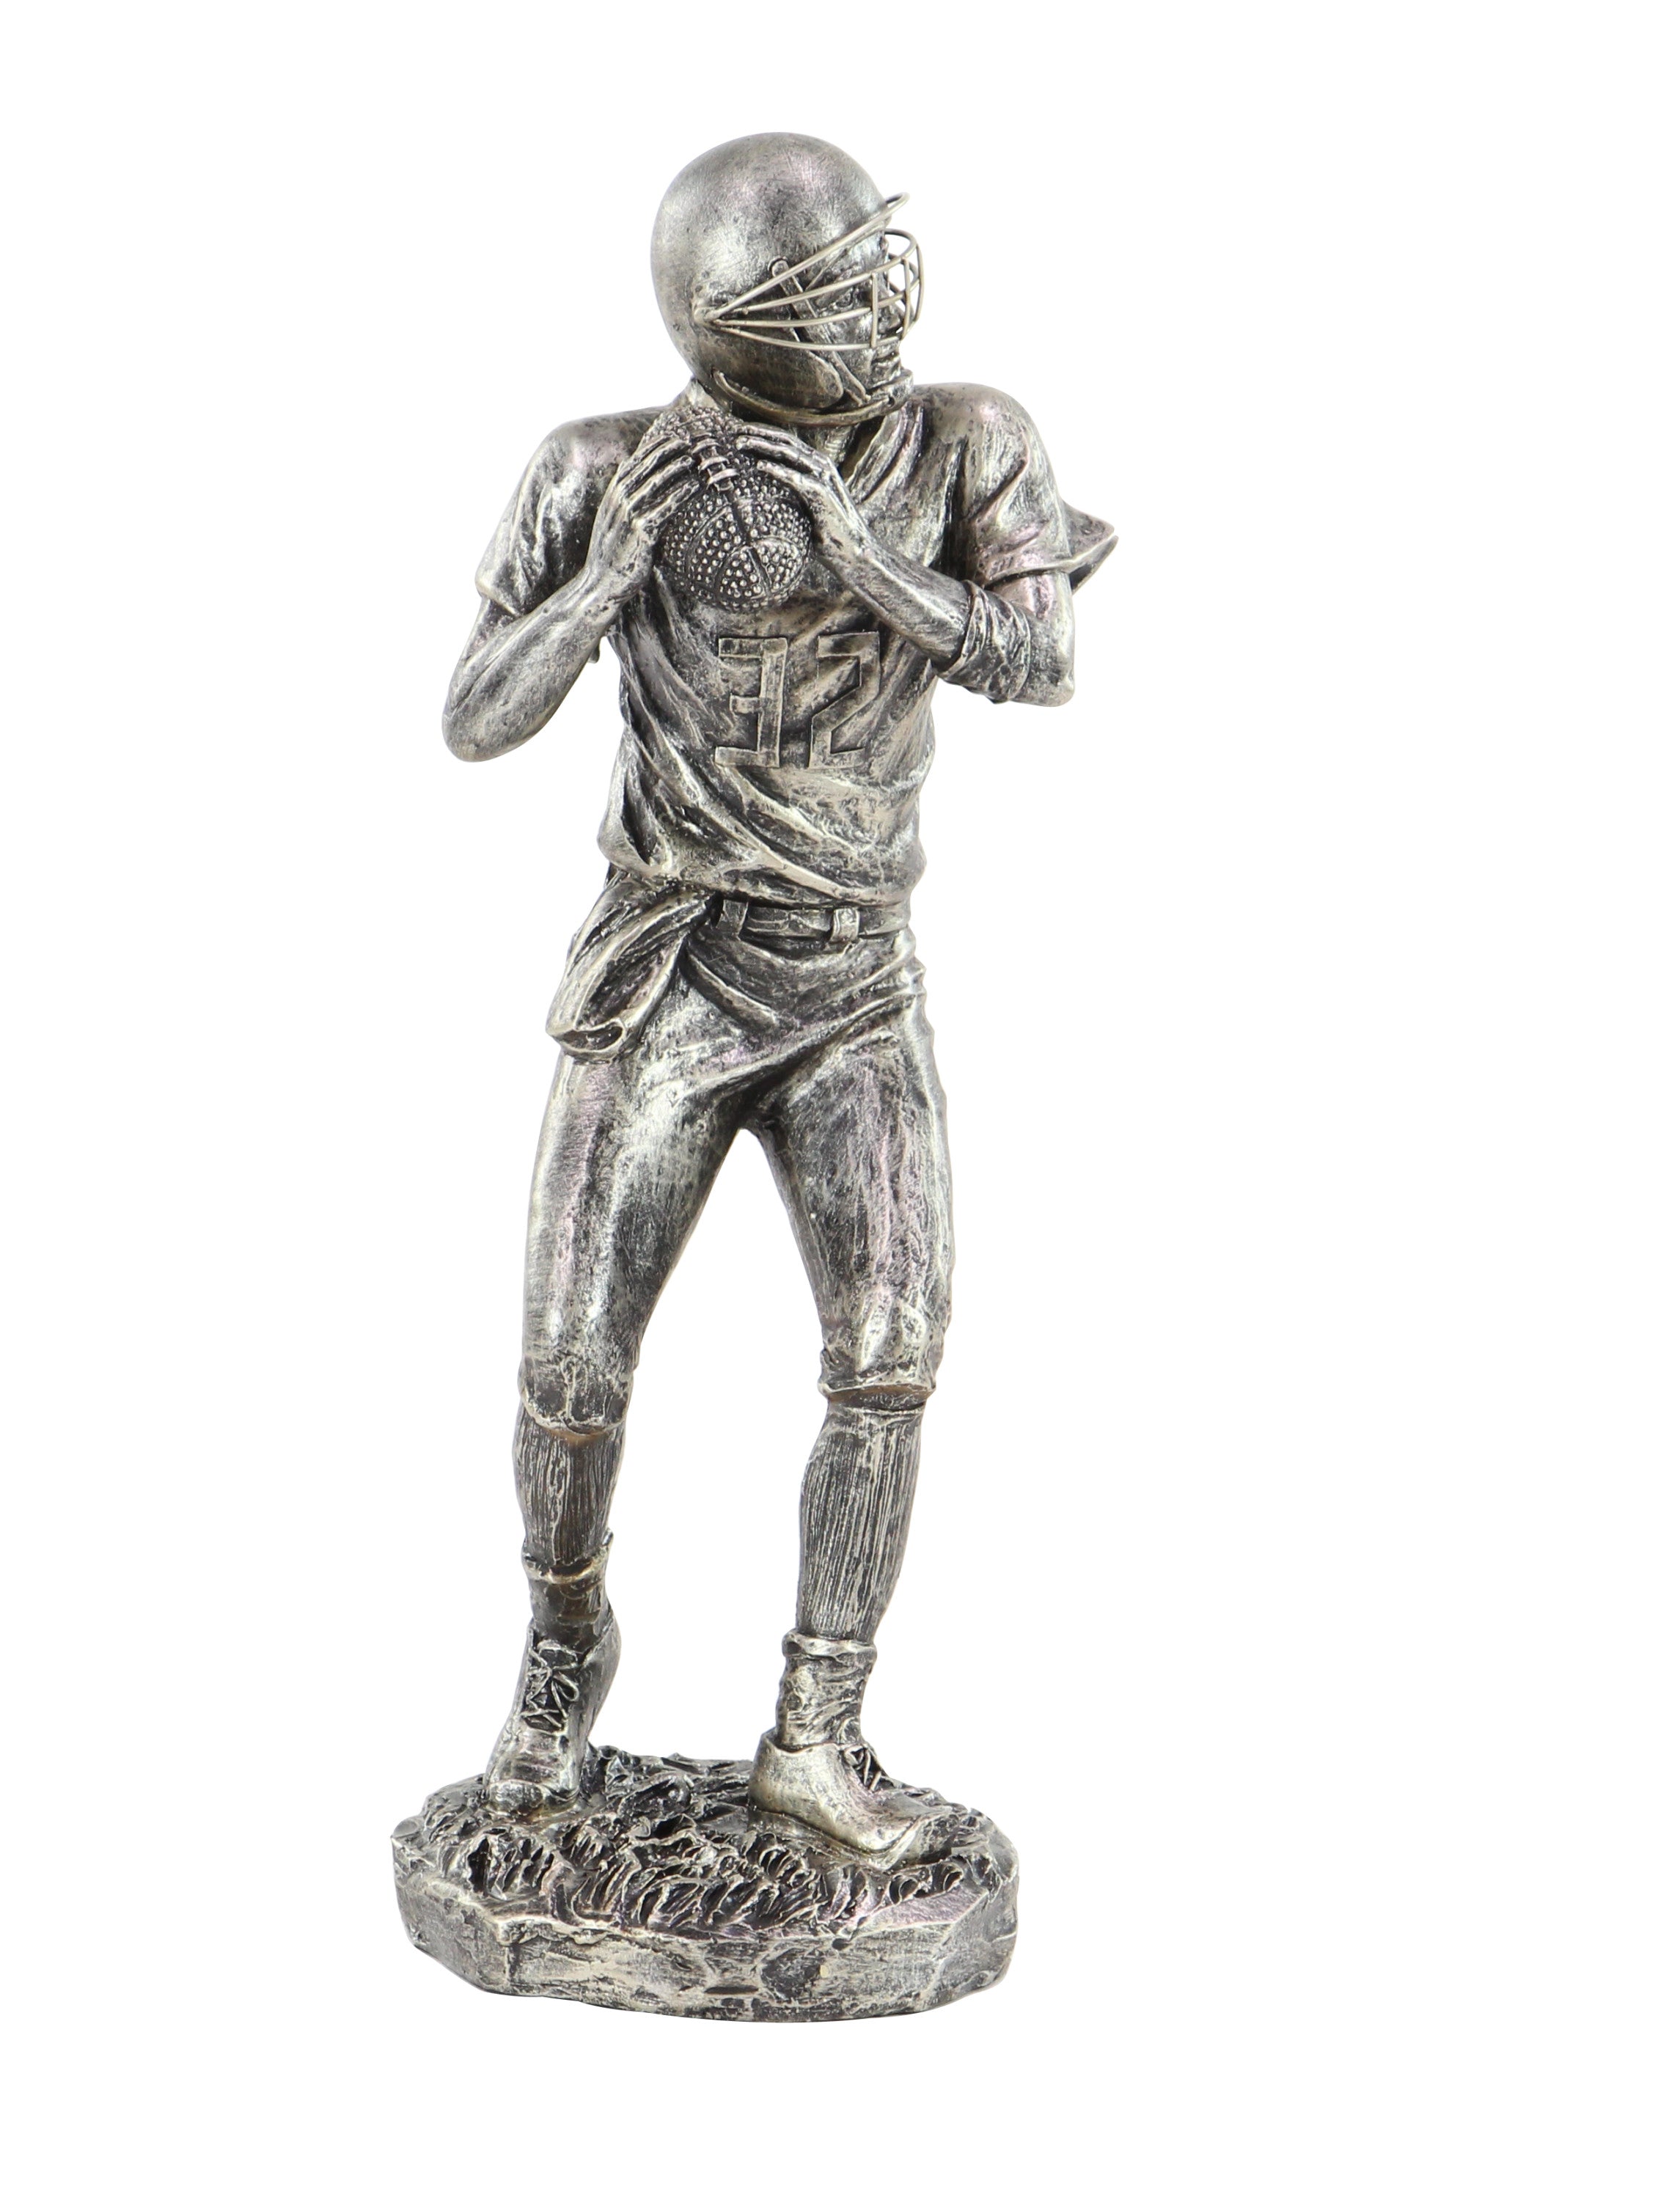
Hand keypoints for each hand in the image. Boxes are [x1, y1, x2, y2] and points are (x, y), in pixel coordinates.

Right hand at [583, 430, 699, 603]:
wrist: (600, 585)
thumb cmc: (613, 555)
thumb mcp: (614, 523)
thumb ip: (626, 504)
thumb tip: (641, 490)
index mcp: (613, 495)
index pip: (636, 462)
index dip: (655, 446)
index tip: (674, 436)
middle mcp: (619, 500)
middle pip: (647, 466)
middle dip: (670, 450)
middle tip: (690, 440)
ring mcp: (628, 515)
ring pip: (656, 483)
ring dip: (678, 467)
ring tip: (696, 457)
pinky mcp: (640, 533)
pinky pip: (664, 509)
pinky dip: (679, 494)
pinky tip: (694, 486)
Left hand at [732, 427, 874, 574]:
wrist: (852, 551)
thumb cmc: (825, 532)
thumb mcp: (801, 506)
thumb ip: (787, 493)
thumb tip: (758, 494)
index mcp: (814, 465)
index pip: (785, 442)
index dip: (762, 434)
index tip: (738, 433)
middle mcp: (819, 466)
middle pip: (785, 442)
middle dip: (758, 435)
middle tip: (733, 433)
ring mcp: (823, 478)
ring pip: (789, 454)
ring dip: (763, 446)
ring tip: (741, 444)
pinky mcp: (823, 494)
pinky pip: (797, 478)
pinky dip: (778, 471)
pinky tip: (760, 466)